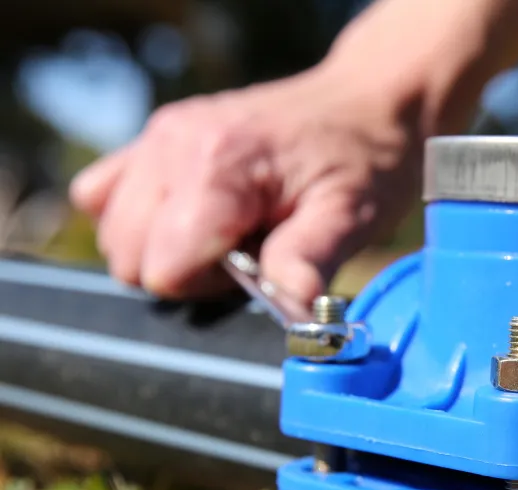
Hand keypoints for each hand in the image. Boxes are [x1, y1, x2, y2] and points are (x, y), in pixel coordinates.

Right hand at [69, 65, 421, 304]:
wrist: (366, 103)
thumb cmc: (363, 161)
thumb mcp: (352, 216)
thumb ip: (310, 260)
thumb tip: (294, 310)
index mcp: (219, 169)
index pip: (164, 268)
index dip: (208, 285)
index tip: (254, 265)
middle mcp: (174, 146)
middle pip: (129, 254)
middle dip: (184, 272)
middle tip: (246, 250)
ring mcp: (159, 136)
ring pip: (114, 230)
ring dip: (163, 248)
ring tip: (228, 230)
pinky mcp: (156, 136)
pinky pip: (103, 192)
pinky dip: (137, 218)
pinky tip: (191, 216)